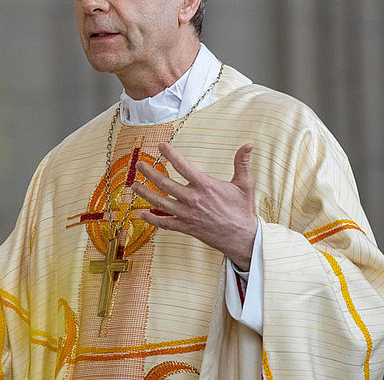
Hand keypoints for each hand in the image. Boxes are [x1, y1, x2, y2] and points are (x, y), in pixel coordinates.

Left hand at [132, 143, 257, 270]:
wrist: (243, 238)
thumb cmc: (243, 210)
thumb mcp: (245, 184)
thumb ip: (243, 163)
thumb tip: (249, 144)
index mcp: (205, 185)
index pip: (182, 166)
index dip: (170, 154)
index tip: (161, 146)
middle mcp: (193, 199)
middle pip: (165, 183)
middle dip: (149, 173)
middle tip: (139, 165)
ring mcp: (187, 214)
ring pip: (160, 202)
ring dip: (145, 193)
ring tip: (134, 186)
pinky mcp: (186, 228)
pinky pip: (165, 223)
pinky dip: (152, 219)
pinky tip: (142, 214)